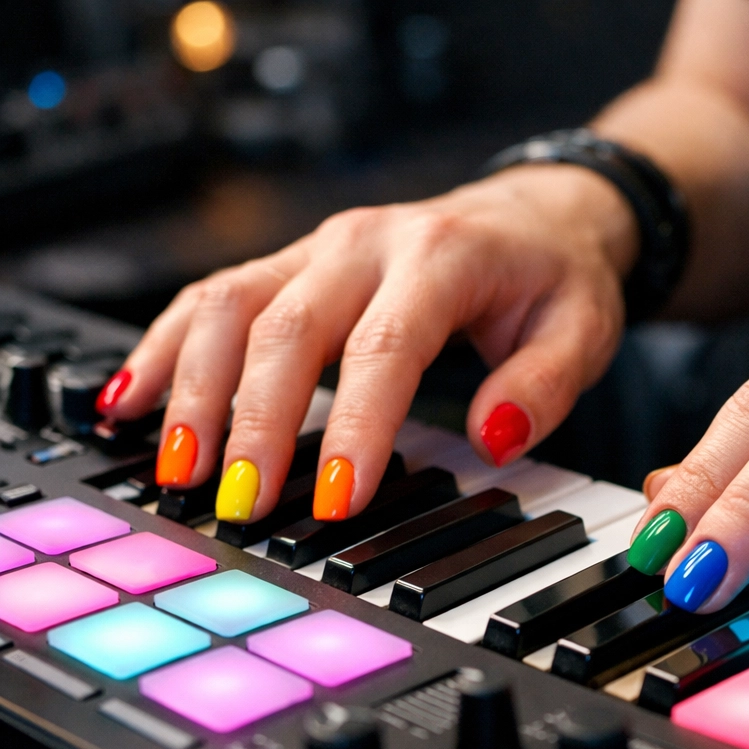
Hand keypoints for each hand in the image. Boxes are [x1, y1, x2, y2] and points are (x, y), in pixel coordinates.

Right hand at [97, 164, 637, 521]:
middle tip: (237, 502)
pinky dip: (169, 348)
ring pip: (231, 305)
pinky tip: (135, 399)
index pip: (386, 345)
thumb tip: (494, 439)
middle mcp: (367, 244)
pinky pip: (213, 297)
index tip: (336, 498)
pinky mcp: (292, 265)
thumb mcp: (583, 329)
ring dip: (194, 388)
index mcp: (442, 258)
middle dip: (254, 421)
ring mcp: (320, 249)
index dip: (355, 425)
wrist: (532, 216)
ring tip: (175, 468)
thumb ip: (544, 385)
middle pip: (286, 325)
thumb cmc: (552, 276)